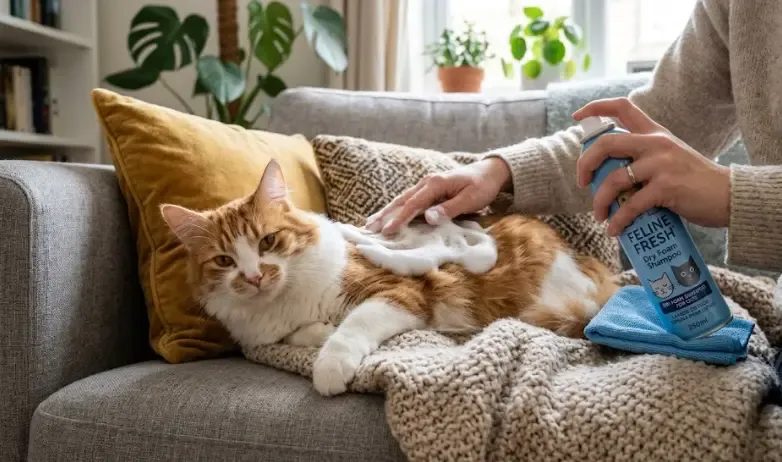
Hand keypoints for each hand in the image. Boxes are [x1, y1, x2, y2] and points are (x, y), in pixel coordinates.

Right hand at [365, 157, 510, 234]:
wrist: (489, 172)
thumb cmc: (482, 186)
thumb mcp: (470, 199)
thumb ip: (449, 209)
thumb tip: (428, 218)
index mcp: (435, 184)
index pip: (413, 204)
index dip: (399, 218)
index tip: (387, 231)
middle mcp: (426, 183)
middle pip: (401, 200)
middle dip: (384, 215)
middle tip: (368, 228)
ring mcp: (426, 186)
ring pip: (402, 200)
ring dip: (386, 212)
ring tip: (370, 223)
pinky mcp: (428, 191)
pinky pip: (408, 201)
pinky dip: (395, 209)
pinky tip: (387, 216)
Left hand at [573, 97, 730, 235]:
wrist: (728, 196)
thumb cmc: (694, 181)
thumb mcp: (669, 157)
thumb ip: (643, 157)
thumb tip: (607, 175)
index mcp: (655, 133)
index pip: (622, 107)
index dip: (595, 108)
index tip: (576, 117)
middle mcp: (656, 143)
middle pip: (606, 144)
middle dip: (585, 164)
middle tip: (582, 182)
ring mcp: (661, 165)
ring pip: (614, 180)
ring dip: (599, 201)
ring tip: (599, 215)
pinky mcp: (666, 188)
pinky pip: (631, 206)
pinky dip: (618, 220)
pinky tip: (615, 230)